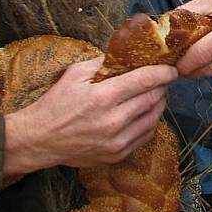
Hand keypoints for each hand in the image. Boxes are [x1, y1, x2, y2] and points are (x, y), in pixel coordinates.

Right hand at [3, 57, 173, 176]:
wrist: (40, 140)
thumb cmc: (56, 103)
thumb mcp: (75, 74)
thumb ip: (104, 63)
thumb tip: (129, 55)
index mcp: (103, 98)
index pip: (145, 81)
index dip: (163, 73)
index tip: (171, 69)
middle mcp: (113, 121)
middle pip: (153, 99)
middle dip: (162, 86)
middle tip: (163, 79)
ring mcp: (117, 142)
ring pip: (154, 118)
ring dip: (159, 104)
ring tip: (155, 94)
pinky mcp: (118, 155)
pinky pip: (145, 136)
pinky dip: (150, 122)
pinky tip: (144, 112)